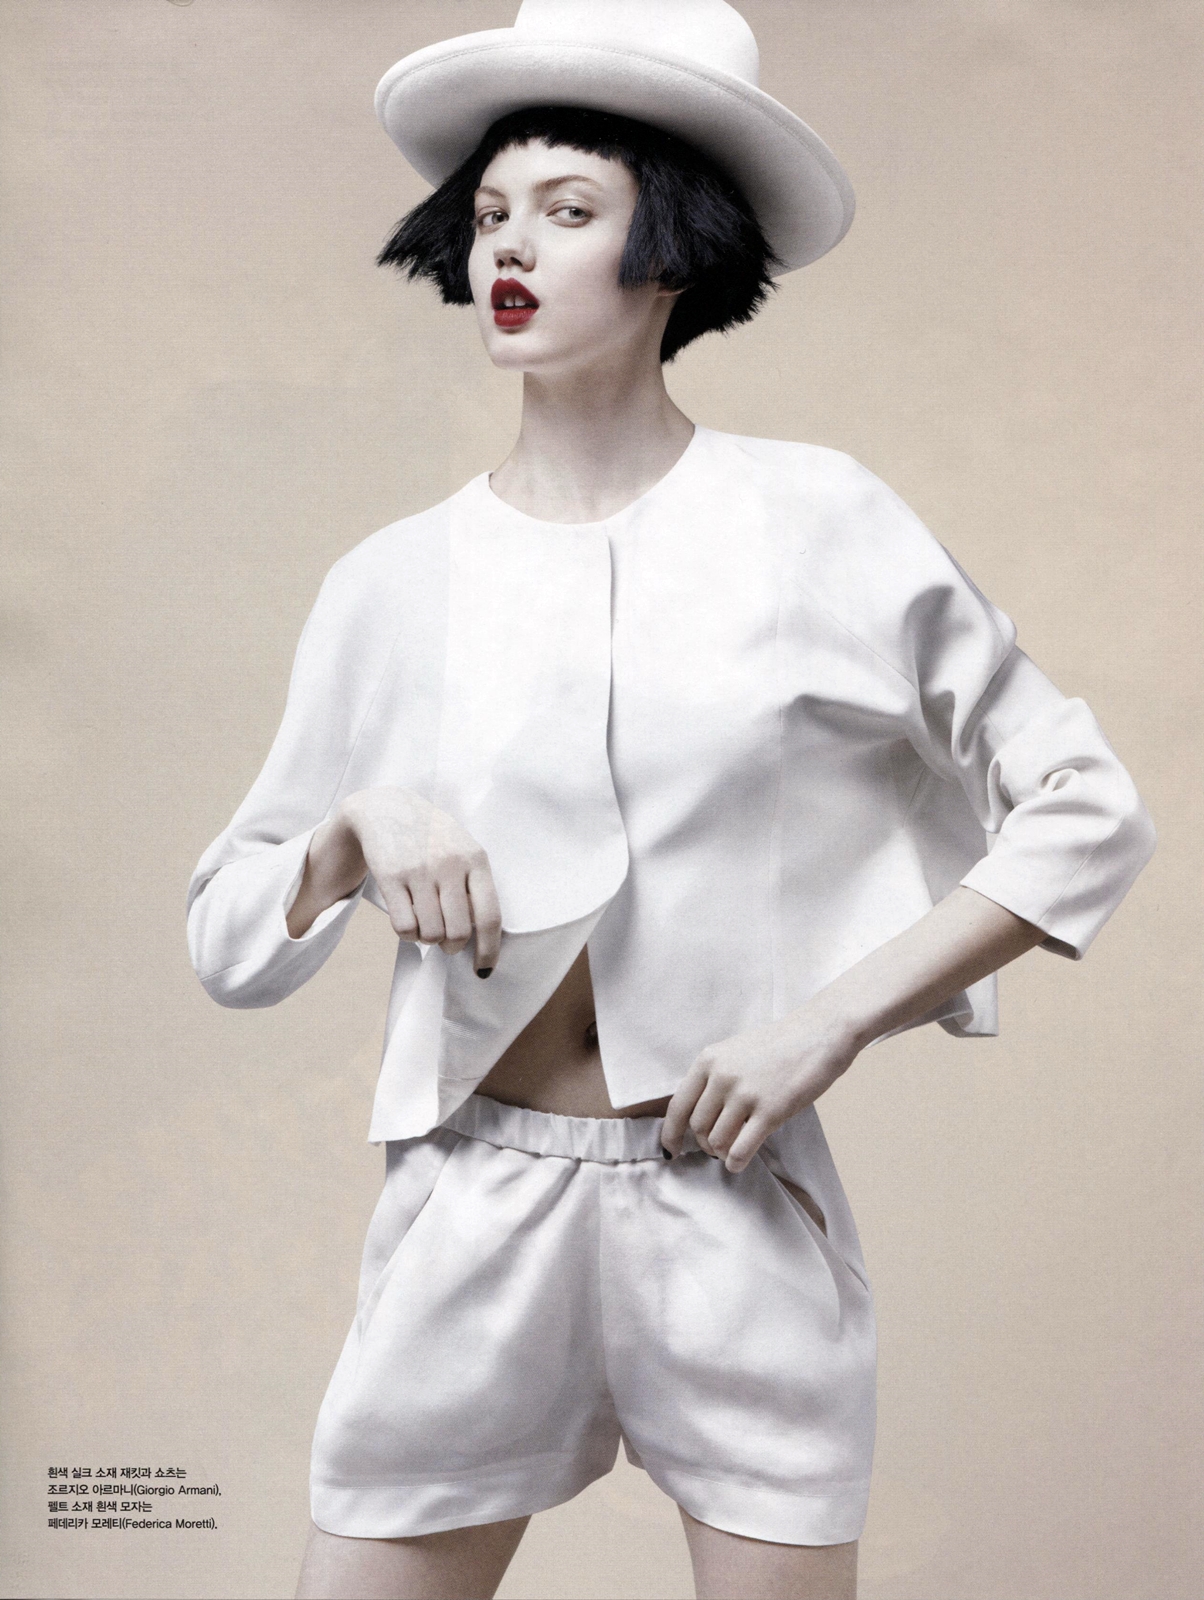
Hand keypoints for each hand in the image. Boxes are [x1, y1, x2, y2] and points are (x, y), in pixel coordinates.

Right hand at [291, 787, 502, 969]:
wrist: (387, 808)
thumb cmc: (432, 837)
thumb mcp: (462, 850)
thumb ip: (474, 886)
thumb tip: (481, 936)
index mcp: (475, 859)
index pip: (489, 916)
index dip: (489, 950)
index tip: (483, 970)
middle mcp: (449, 864)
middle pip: (458, 932)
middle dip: (452, 947)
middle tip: (446, 943)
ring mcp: (419, 870)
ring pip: (430, 933)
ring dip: (428, 940)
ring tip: (425, 925)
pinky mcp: (390, 876)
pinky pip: (404, 927)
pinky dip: (408, 934)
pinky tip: (409, 920)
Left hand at [659, 1007, 858, 1171]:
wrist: (819, 1033)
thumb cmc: (780, 1045)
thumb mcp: (735, 1053)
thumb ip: (714, 1079)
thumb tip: (699, 1118)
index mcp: (709, 1060)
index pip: (678, 1106)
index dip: (671, 1133)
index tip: (672, 1150)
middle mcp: (722, 1076)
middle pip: (697, 1127)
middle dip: (705, 1143)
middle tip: (718, 1146)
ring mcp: (745, 1094)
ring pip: (717, 1141)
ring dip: (722, 1153)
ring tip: (733, 1151)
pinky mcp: (770, 1111)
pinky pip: (741, 1149)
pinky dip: (736, 1162)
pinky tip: (740, 1162)